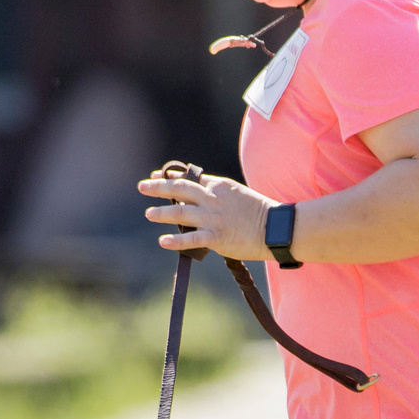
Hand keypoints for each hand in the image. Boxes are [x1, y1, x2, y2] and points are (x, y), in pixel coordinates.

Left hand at [139, 164, 278, 260]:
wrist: (277, 228)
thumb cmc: (260, 212)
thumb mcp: (237, 194)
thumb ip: (217, 193)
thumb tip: (197, 195)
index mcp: (219, 186)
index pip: (190, 178)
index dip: (170, 177)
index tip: (157, 177)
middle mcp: (213, 199)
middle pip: (180, 190)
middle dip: (158, 188)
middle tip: (142, 187)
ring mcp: (214, 218)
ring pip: (181, 213)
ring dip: (162, 213)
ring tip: (149, 214)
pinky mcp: (217, 238)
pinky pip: (191, 239)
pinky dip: (175, 240)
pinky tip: (162, 241)